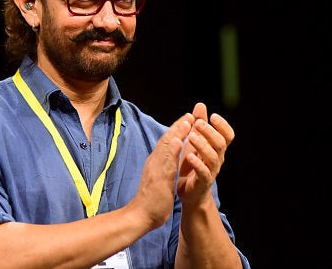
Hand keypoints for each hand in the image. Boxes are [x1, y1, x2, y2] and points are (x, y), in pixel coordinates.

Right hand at [129, 112, 193, 228]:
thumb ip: (165, 167)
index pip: (167, 143)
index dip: (177, 130)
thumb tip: (171, 159)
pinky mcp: (159, 178)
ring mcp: (156, 169)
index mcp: (156, 162)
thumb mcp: (161, 179)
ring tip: (188, 121)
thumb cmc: (152, 200)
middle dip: (179, 126)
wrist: (140, 216)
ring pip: (167, 147)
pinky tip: (180, 141)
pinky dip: (174, 150)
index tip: (188, 120)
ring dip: (178, 132)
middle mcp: (155, 162)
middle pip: (167, 140)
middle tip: (190, 114)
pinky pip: (167, 162)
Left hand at [177, 103, 234, 205]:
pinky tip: (189, 156)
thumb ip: (199, 124)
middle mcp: (218, 159)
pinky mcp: (203, 182)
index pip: (228, 135)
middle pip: (220, 143)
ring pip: (213, 157)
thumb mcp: (195, 141)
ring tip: (191, 137)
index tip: (212, 116)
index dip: (223, 125)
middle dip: (210, 132)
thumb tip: (200, 105)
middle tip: (199, 123)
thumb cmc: (193, 164)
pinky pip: (204, 172)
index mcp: (217, 148)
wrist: (190, 193)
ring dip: (202, 145)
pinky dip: (197, 163)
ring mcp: (212, 171)